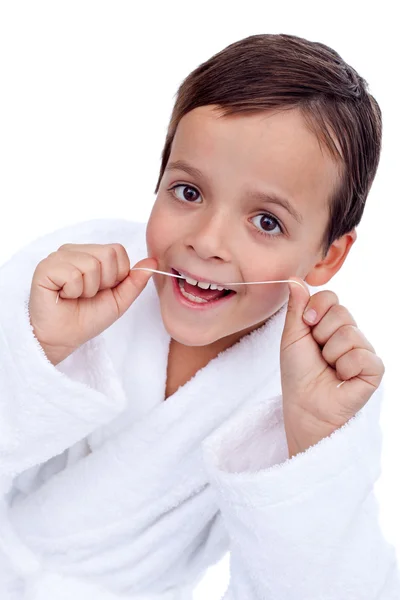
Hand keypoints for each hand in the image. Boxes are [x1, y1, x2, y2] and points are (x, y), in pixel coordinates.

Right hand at [29, 243, 156, 365]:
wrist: (64, 339)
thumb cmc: (87, 318)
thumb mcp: (119, 300)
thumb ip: (135, 280)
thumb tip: (153, 261)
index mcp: (90, 254)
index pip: (117, 250)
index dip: (116, 275)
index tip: (102, 290)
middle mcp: (73, 251)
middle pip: (107, 254)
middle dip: (104, 282)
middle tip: (87, 295)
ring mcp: (58, 257)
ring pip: (91, 264)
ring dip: (88, 289)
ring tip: (74, 296)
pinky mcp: (45, 268)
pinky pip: (73, 274)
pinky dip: (73, 292)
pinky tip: (63, 296)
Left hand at [280, 277, 384, 457]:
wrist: (305, 405)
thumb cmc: (297, 373)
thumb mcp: (292, 336)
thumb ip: (296, 307)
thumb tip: (294, 278)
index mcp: (330, 324)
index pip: (330, 297)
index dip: (314, 310)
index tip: (307, 326)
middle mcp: (350, 333)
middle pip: (341, 312)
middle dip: (321, 334)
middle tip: (318, 353)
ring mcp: (363, 350)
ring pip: (349, 333)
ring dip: (330, 354)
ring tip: (329, 368)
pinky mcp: (374, 369)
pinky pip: (361, 355)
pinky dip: (345, 367)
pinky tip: (342, 377)